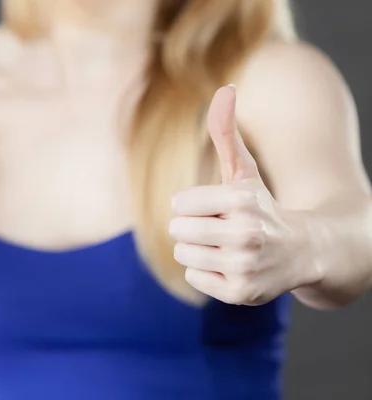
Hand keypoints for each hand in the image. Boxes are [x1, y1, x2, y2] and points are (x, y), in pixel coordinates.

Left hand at [168, 85, 314, 304]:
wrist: (302, 251)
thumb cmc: (261, 207)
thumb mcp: (244, 170)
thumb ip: (227, 132)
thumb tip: (224, 88)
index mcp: (242, 199)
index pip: (179, 204)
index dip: (192, 205)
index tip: (218, 209)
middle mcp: (246, 233)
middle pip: (178, 229)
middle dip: (194, 227)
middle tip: (222, 230)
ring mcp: (244, 266)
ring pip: (184, 253)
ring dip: (198, 249)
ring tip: (227, 248)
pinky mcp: (240, 293)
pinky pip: (194, 276)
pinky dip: (206, 272)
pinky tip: (232, 267)